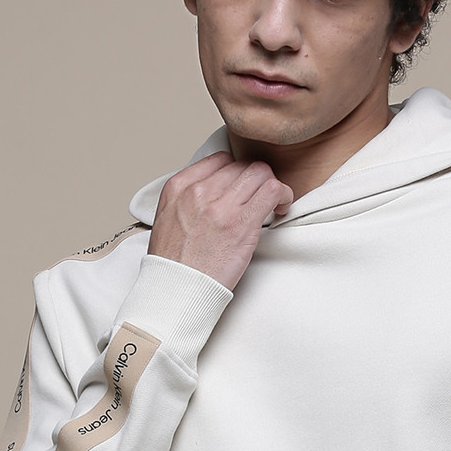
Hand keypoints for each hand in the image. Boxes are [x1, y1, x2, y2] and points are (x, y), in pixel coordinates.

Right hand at [148, 150, 292, 290]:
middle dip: (256, 179)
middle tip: (261, 198)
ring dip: (272, 185)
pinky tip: (280, 209)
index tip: (243, 188)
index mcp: (179, 187)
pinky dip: (283, 195)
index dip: (237, 172)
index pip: (220, 160)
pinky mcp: (242, 224)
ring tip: (274, 203)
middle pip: (242, 164)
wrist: (177, 290)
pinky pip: (272, 190)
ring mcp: (221, 206)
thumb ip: (187, 200)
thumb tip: (211, 192)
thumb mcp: (166, 219)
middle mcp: (199, 191)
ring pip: (260, 172)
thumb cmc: (174, 264)